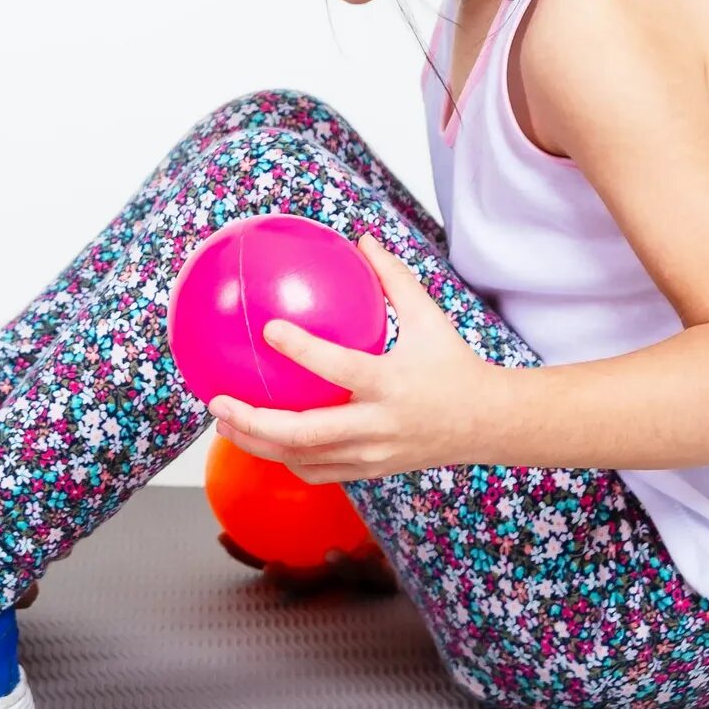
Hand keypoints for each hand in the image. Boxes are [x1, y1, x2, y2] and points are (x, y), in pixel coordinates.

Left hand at [206, 237, 507, 483]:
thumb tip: (362, 237)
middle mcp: (378, 425)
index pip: (340, 368)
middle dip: (254, 422)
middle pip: (305, 433)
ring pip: (304, 460)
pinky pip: (319, 471)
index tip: (268, 329)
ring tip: (223, 424)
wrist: (491, 424)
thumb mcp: (430, 318)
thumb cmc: (456, 364)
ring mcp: (373, 454)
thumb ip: (394, 278)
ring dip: (257, 445)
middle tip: (217, 401)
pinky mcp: (372, 471)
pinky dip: (285, 458)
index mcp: (392, 384)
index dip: (302, 350)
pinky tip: (260, 439)